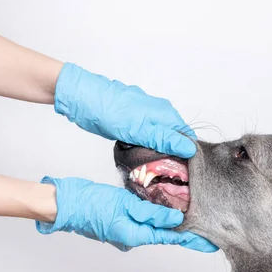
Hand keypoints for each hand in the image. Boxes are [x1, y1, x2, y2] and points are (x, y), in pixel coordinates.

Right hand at [36, 177, 217, 252]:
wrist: (65, 205)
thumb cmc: (90, 204)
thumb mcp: (124, 204)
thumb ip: (151, 212)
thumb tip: (177, 219)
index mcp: (135, 235)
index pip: (171, 238)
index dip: (193, 239)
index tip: (211, 242)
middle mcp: (131, 238)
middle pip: (165, 234)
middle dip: (185, 231)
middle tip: (207, 227)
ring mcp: (124, 232)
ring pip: (154, 228)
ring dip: (170, 224)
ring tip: (191, 215)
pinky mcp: (119, 224)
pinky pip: (142, 222)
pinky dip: (155, 217)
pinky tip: (163, 210)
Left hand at [54, 63, 195, 158]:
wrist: (81, 98)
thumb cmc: (107, 109)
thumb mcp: (139, 129)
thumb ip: (164, 139)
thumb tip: (189, 148)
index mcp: (165, 113)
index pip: (186, 137)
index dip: (186, 154)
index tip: (182, 171)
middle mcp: (158, 113)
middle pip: (174, 139)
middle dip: (171, 155)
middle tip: (164, 173)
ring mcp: (145, 117)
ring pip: (159, 139)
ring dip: (156, 153)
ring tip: (152, 168)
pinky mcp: (133, 122)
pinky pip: (146, 138)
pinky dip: (144, 148)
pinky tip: (138, 156)